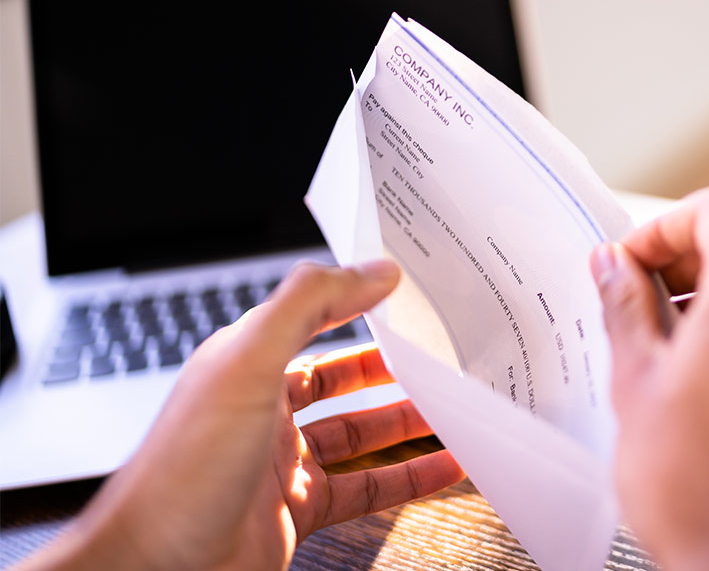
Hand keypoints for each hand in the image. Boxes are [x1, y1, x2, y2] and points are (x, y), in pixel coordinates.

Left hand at [26, 261, 463, 570]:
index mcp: (245, 364)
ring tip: (451, 410)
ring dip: (404, 422)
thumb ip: (308, 305)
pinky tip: (439, 471)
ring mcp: (281, 463)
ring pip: (356, 435)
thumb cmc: (183, 472)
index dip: (353, 300)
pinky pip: (364, 487)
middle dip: (387, 368)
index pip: (308, 318)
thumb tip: (370, 270)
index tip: (400, 290)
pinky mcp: (297, 511)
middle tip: (430, 356)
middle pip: (338, 379)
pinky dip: (407, 479)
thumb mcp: (249, 362)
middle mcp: (262, 410)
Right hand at [590, 187, 708, 570]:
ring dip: (703, 305)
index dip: (657, 230)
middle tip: (626, 307)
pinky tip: (694, 384)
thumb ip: (624, 306)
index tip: (623, 266)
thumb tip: (610, 263)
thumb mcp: (637, 381)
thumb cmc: (694, 484)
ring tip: (654, 354)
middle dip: (676, 268)